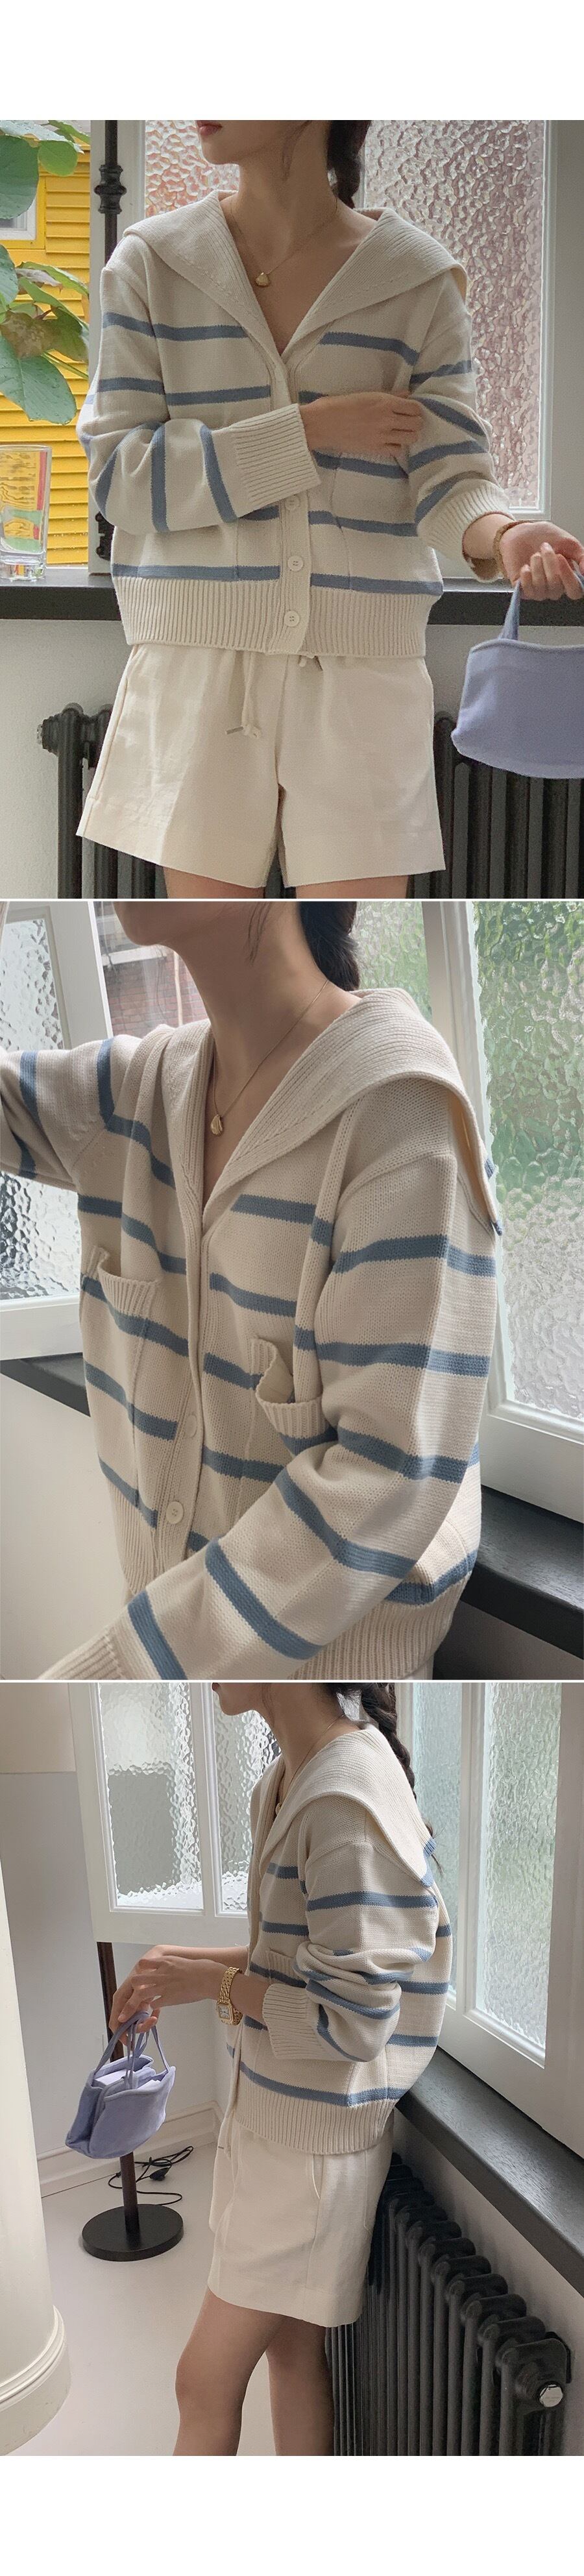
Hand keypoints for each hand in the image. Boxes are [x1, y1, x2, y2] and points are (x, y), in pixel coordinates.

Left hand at [109, 1946, 203, 2033]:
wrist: (210, 1977)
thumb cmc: (201, 1969)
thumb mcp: (181, 1962)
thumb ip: (171, 1966)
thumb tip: (168, 1970)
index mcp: (164, 1962)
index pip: (142, 1965)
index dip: (138, 1973)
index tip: (136, 1981)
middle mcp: (160, 1973)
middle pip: (136, 1980)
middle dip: (131, 1991)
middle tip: (129, 2000)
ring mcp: (163, 1985)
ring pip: (140, 1994)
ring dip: (132, 2005)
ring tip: (126, 2017)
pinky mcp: (169, 1997)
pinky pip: (154, 2004)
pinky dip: (151, 2009)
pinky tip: (150, 2014)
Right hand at [301, 389, 423, 459]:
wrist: (323, 423)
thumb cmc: (341, 405)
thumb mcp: (366, 394)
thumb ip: (389, 396)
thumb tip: (406, 395)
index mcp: (385, 402)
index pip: (415, 408)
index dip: (415, 410)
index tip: (410, 411)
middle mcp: (387, 419)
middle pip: (417, 424)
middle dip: (415, 423)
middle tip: (407, 423)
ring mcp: (382, 436)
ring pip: (411, 438)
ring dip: (409, 436)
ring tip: (401, 433)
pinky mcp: (375, 449)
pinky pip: (397, 451)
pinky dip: (396, 447)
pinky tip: (390, 442)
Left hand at [499, 522, 583, 599]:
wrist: (522, 532)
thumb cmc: (545, 537)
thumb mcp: (569, 543)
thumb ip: (581, 557)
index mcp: (568, 577)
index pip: (575, 592)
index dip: (569, 579)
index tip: (561, 557)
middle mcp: (554, 587)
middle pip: (557, 589)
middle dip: (549, 564)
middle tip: (544, 547)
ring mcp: (539, 590)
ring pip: (541, 588)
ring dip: (537, 566)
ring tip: (535, 554)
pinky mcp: (523, 590)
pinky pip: (527, 591)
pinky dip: (526, 575)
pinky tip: (525, 566)